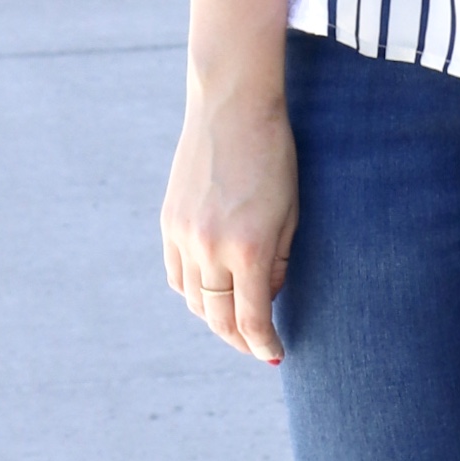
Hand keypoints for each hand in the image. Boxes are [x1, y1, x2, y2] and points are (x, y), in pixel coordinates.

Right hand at [161, 76, 299, 363]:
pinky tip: (210, 292)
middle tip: (255, 346)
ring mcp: (184, 235)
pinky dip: (192, 291)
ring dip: (214, 317)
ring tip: (234, 322)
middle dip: (238, 338)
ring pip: (194, 299)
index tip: (273, 354)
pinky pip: (176, 273)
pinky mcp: (169, 221)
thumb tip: (266, 298)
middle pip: (218, 317)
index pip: (251, 318)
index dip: (262, 343)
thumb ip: (279, 262)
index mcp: (250, 248)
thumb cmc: (276, 155)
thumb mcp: (291, 213)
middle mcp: (211, 247)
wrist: (232, 106)